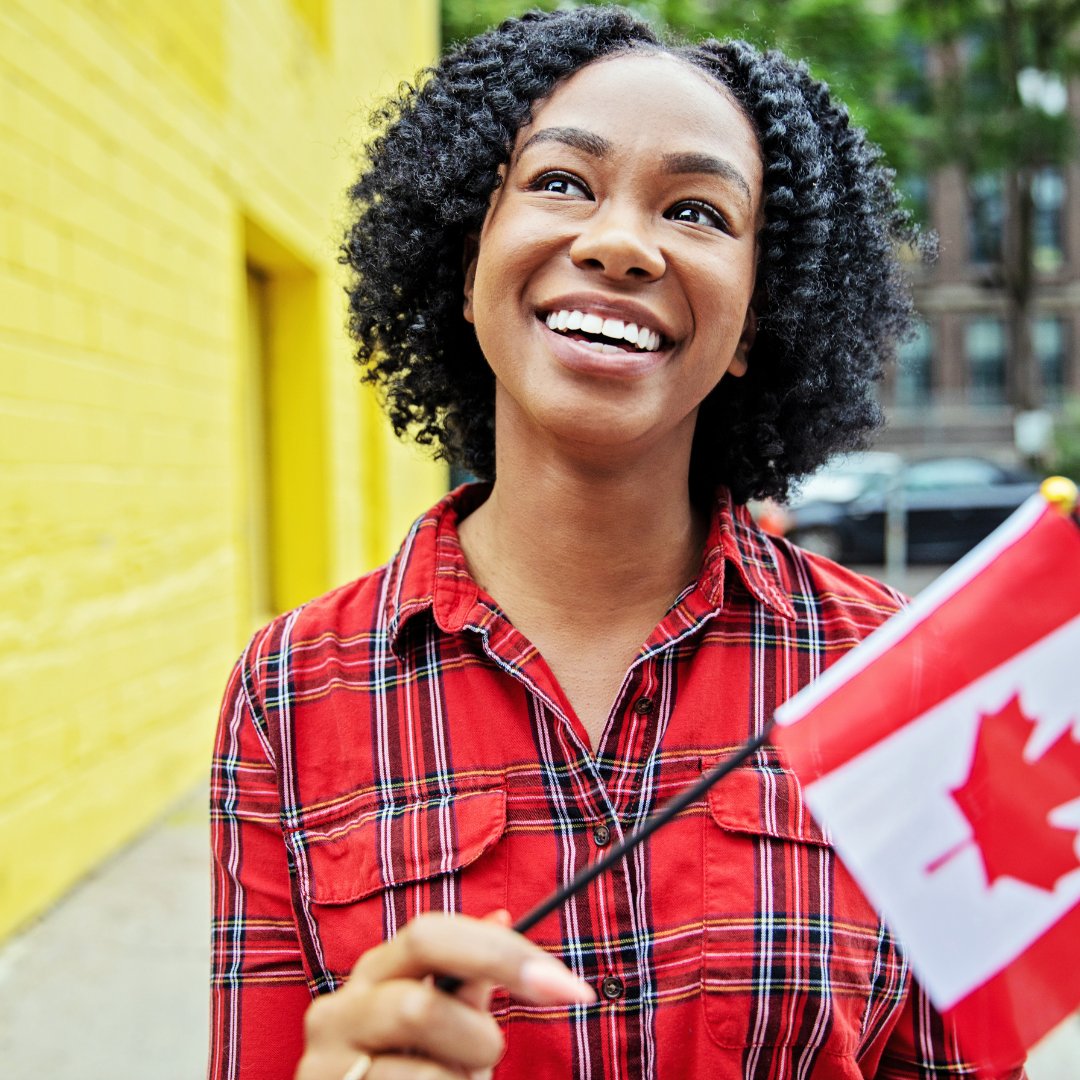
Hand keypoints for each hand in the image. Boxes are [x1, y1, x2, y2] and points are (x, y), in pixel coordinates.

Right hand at [295, 910, 595, 1079]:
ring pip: (423, 1073)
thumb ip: (469, 979)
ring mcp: (326, 1063)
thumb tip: (503, 916)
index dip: (504, 954)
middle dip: (476, 1037)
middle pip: (420, 1005)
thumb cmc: (413, 1069)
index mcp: (376, 971)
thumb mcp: (446, 1023)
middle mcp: (341, 1008)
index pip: (432, 935)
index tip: (571, 988)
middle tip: (493, 1055)